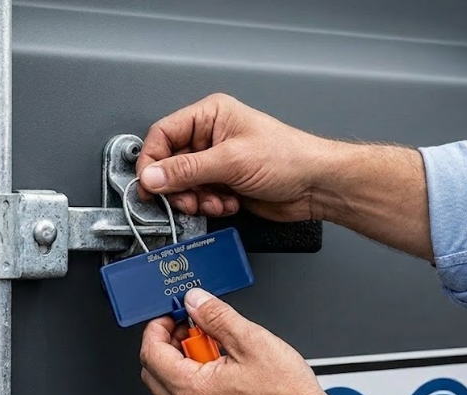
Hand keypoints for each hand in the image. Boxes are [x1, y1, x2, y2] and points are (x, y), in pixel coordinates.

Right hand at [136, 93, 432, 259]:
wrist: (317, 186)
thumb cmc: (289, 158)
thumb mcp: (230, 161)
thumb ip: (186, 170)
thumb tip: (152, 176)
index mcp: (209, 116)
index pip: (163, 135)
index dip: (152, 161)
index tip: (150, 184)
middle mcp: (210, 136)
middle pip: (170, 164)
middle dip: (178, 186)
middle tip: (188, 198)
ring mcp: (216, 161)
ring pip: (183, 185)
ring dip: (196, 199)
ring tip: (215, 200)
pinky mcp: (223, 183)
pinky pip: (200, 197)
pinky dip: (209, 205)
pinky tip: (228, 202)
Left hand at [139, 288, 333, 394]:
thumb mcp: (252, 341)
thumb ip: (216, 317)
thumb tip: (196, 301)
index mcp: (192, 390)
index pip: (150, 352)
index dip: (158, 326)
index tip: (172, 315)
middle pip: (155, 371)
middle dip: (168, 343)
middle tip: (192, 328)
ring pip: (172, 388)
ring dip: (184, 363)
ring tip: (217, 348)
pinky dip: (197, 382)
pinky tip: (225, 370)